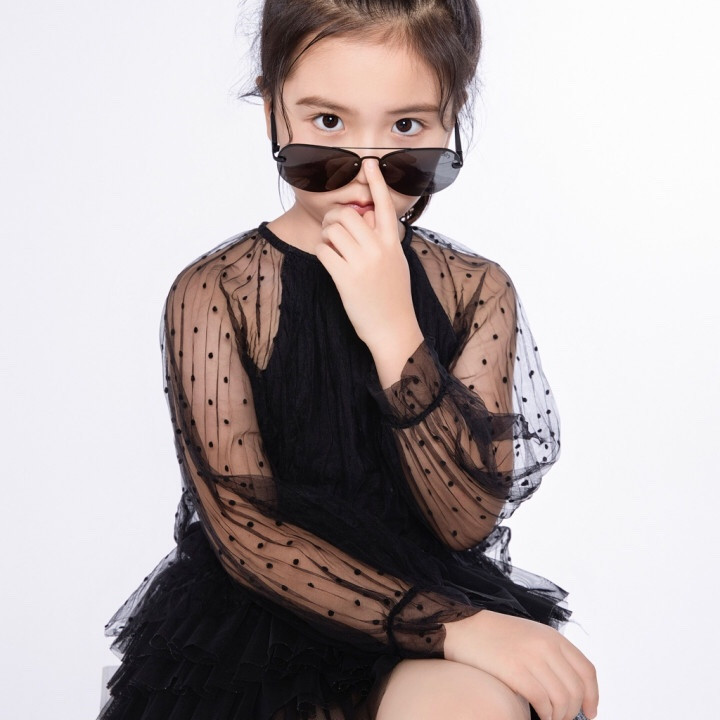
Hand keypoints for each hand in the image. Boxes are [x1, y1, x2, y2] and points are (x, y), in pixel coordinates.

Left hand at [313, 158, 418, 350]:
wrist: (394, 328)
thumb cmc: (394, 296)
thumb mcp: (396, 262)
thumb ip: (383, 240)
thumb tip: (365, 219)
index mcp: (392, 243)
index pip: (384, 204)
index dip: (376, 181)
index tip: (370, 162)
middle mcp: (378, 249)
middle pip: (348, 214)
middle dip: (335, 218)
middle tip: (333, 229)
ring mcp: (361, 263)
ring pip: (333, 229)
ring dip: (326, 234)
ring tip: (331, 246)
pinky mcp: (344, 278)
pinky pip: (323, 250)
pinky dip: (322, 251)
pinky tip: (329, 260)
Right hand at [443, 610, 598, 719]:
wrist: (463, 627)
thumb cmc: (495, 637)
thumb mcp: (530, 636)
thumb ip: (551, 655)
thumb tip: (571, 690)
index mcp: (552, 637)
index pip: (586, 670)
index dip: (593, 696)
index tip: (590, 712)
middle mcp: (546, 645)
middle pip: (576, 689)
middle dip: (573, 712)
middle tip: (562, 719)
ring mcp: (531, 657)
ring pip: (562, 699)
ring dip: (558, 716)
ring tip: (548, 718)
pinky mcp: (515, 671)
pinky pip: (542, 702)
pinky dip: (544, 715)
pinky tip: (537, 716)